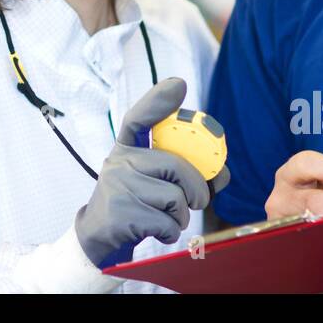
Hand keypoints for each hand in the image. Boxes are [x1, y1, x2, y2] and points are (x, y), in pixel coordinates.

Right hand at [74, 77, 231, 266]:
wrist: (101, 237)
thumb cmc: (138, 203)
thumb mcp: (152, 181)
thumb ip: (183, 171)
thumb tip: (221, 173)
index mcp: (126, 149)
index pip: (138, 119)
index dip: (157, 101)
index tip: (178, 85)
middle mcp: (118, 162)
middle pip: (175, 166)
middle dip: (197, 188)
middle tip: (200, 200)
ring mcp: (118, 188)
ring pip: (174, 198)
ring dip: (181, 215)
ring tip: (170, 218)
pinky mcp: (121, 215)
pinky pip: (166, 222)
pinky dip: (171, 231)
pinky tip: (159, 231)